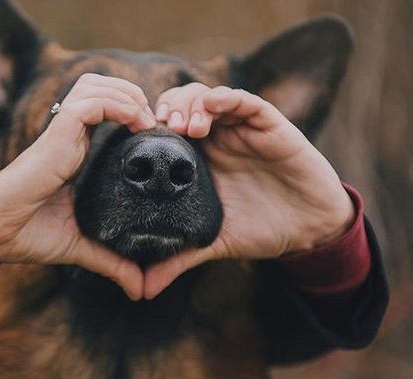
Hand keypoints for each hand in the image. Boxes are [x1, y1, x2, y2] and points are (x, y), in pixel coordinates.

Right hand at [0, 73, 155, 299]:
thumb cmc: (31, 234)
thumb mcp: (82, 245)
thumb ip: (112, 262)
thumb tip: (140, 290)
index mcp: (75, 150)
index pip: (103, 107)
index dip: (130, 109)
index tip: (154, 134)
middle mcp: (69, 135)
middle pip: (100, 85)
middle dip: (132, 92)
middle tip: (153, 121)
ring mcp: (61, 132)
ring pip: (94, 85)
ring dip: (126, 93)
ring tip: (145, 119)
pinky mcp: (56, 135)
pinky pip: (88, 103)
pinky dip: (115, 104)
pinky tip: (134, 122)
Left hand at [145, 84, 354, 297]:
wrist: (308, 230)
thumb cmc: (260, 228)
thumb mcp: (214, 241)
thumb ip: (180, 257)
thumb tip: (143, 289)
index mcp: (198, 158)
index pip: (166, 128)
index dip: (149, 126)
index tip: (136, 137)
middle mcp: (217, 138)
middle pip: (181, 104)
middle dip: (168, 109)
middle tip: (162, 128)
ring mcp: (241, 129)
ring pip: (208, 97)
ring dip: (193, 104)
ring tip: (187, 128)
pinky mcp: (269, 124)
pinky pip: (245, 101)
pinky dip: (227, 98)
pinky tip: (214, 106)